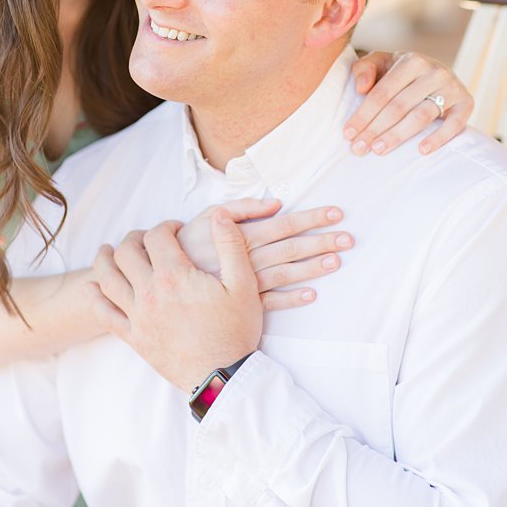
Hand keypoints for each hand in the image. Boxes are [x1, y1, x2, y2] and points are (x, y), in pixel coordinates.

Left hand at [92, 211, 261, 392]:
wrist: (222, 375)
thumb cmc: (235, 330)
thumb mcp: (243, 284)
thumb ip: (231, 245)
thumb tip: (220, 215)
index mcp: (176, 276)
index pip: (157, 236)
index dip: (166, 225)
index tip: (176, 228)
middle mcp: (150, 293)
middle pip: (125, 252)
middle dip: (134, 238)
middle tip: (145, 238)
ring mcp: (138, 316)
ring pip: (107, 279)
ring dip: (104, 260)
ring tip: (108, 251)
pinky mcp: (134, 337)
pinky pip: (103, 314)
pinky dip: (94, 297)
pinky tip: (94, 287)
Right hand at [162, 199, 353, 310]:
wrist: (158, 282)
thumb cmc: (185, 246)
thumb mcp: (206, 219)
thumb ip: (240, 209)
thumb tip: (275, 203)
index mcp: (239, 236)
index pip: (282, 224)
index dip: (310, 218)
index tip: (336, 213)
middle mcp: (244, 260)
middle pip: (290, 248)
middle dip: (321, 241)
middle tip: (348, 238)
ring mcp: (242, 284)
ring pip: (284, 274)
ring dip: (311, 268)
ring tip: (336, 262)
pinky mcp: (238, 304)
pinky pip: (268, 303)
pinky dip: (290, 299)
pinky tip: (311, 295)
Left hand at [346, 50, 472, 155]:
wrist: (438, 73)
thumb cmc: (401, 73)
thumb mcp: (381, 62)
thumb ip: (364, 69)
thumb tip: (361, 88)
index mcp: (411, 60)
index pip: (383, 92)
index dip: (363, 114)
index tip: (348, 134)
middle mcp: (434, 71)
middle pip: (399, 106)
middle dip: (375, 129)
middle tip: (358, 148)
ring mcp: (452, 87)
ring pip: (421, 116)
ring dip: (398, 135)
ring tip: (379, 150)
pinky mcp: (466, 103)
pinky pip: (454, 124)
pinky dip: (439, 138)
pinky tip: (421, 151)